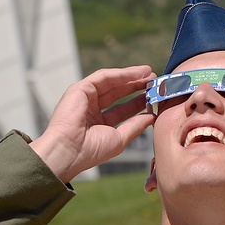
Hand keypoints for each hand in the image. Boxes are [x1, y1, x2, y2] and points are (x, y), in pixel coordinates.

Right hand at [30, 66, 155, 182]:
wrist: (70, 151)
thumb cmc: (91, 150)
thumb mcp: (120, 138)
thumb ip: (135, 126)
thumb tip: (152, 116)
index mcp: (98, 123)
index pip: (122, 109)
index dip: (138, 102)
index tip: (154, 98)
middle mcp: (91, 108)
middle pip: (118, 93)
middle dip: (136, 86)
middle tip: (155, 81)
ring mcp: (85, 98)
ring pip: (112, 82)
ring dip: (131, 76)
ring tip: (149, 73)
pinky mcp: (80, 88)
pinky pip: (104, 77)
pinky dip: (121, 74)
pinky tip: (137, 73)